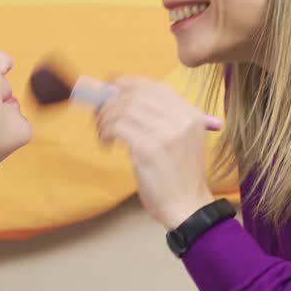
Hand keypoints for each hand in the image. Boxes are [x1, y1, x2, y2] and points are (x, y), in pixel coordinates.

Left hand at [94, 76, 218, 228]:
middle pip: (135, 95)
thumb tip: (122, 99)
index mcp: (191, 114)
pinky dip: (105, 132)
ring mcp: (165, 133)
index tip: (112, 89)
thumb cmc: (179, 177)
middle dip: (111, 102)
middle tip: (100, 115)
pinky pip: (117, 127)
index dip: (128, 84)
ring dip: (105, 118)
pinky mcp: (148, 148)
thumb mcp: (182, 140)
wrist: (188, 207)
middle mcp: (181, 119)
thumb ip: (162, 119)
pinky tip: (106, 143)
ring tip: (102, 132)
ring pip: (123, 109)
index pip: (155, 86)